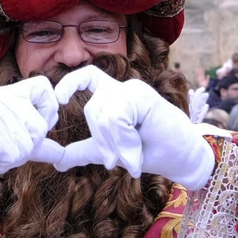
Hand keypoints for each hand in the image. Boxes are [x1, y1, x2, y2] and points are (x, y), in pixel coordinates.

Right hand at [0, 75, 61, 197]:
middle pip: (41, 126)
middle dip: (26, 147)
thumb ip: (36, 145)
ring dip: (12, 158)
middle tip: (1, 149)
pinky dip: (0, 164)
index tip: (37, 127)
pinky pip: (15, 154)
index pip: (44, 87)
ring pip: (29, 143)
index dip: (49, 109)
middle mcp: (3, 96)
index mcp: (8, 93)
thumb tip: (63, 155)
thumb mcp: (10, 144)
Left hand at [48, 66, 216, 188]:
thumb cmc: (150, 152)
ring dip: (114, 144)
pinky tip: (137, 152)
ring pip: (104, 113)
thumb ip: (84, 151)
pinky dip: (123, 139)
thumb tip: (56, 160)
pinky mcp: (145, 97)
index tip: (59, 100)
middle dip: (101, 141)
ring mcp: (135, 91)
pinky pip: (118, 116)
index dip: (70, 82)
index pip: (87, 76)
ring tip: (131, 158)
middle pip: (92, 107)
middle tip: (116, 161)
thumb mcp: (110, 152)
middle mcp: (124, 89)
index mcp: (114, 97)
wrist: (181, 160)